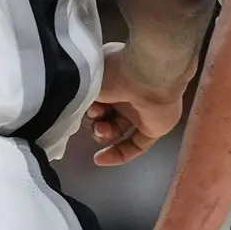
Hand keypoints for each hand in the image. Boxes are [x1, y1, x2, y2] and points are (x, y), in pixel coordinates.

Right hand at [85, 44, 185, 165]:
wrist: (147, 73)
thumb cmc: (116, 70)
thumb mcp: (90, 77)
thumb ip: (81, 92)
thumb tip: (76, 104)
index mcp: (114, 76)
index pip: (97, 97)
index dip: (86, 106)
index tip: (78, 108)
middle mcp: (128, 93)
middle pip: (106, 115)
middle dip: (95, 120)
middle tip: (94, 116)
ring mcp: (141, 111)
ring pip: (118, 129)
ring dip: (104, 133)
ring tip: (101, 129)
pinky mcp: (154, 128)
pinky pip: (136, 145)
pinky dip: (118, 154)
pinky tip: (99, 159)